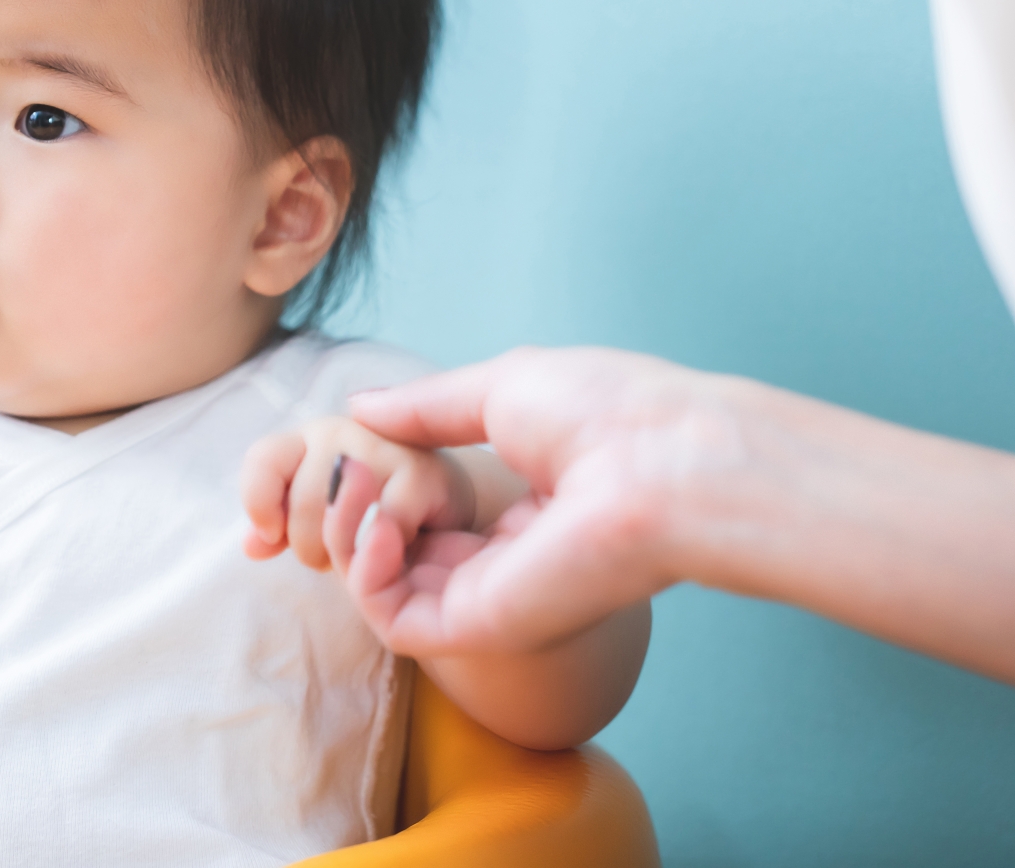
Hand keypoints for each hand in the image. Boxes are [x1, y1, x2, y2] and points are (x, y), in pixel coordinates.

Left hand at [240, 415, 475, 570]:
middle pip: (300, 502)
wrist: (446, 507)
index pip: (263, 458)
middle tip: (336, 555)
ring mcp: (383, 447)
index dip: (257, 501)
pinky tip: (396, 549)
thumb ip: (280, 528)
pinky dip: (380, 553)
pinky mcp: (419, 473)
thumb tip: (251, 545)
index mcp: (311, 437)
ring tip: (363, 555)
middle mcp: (344, 430)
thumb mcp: (318, 519)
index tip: (270, 535)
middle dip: (309, 548)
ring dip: (343, 555)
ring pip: (337, 518)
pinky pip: (377, 530)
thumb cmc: (371, 513)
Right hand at [342, 346, 741, 655]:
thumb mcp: (502, 388)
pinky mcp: (482, 626)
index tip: (365, 445)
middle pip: (403, 551)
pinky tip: (380, 527)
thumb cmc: (606, 412)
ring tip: (363, 487)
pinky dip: (366, 577)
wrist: (662, 462)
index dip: (388, 480)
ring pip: (389, 589)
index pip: (436, 512)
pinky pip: (396, 622)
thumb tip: (360, 406)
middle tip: (354, 467)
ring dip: (351, 534)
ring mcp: (496, 596)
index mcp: (531, 505)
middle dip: (358, 506)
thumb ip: (427, 408)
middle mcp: (512, 559)